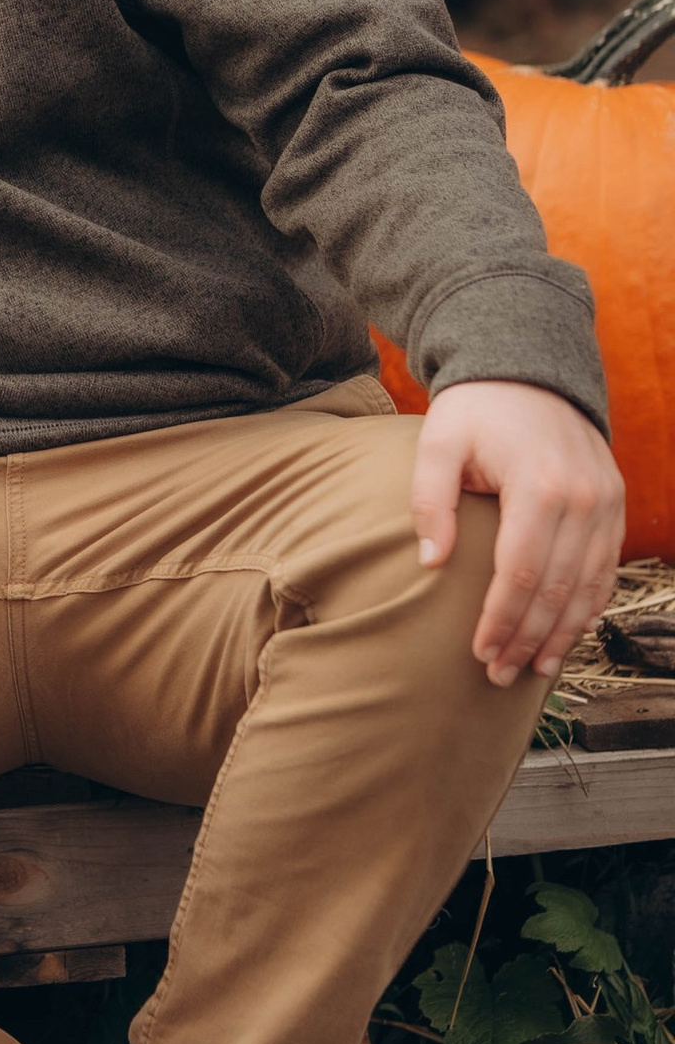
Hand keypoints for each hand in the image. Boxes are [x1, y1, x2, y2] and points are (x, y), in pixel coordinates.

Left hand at [413, 380, 624, 685]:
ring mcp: (607, 502)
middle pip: (557, 588)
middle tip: (500, 674)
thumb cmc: (476, 409)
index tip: (479, 652)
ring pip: (588, 585)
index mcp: (540, 485)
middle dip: (529, 638)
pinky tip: (570, 634)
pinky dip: (590, 604)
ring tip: (535, 670)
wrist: (529, 370)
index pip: (522, 572)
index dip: (502, 619)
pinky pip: (606, 566)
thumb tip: (430, 562)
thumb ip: (429, 500)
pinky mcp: (615, 504)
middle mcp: (584, 498)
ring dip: (562, 633)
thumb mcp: (438, 442)